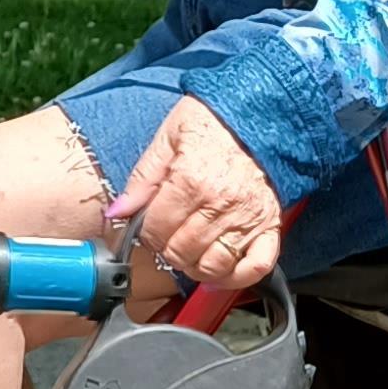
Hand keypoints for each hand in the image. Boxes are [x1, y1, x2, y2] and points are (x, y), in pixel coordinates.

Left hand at [111, 94, 283, 292]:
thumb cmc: (215, 121)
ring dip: (195, 266)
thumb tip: (117, 212)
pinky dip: (237, 277)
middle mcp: (221, 205)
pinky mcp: (270, 225)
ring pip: (213, 266)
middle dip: (166, 249)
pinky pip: (256, 266)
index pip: (156, 229)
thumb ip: (142, 178)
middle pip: (181, 252)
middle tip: (167, 236)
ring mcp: (247, 218)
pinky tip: (220, 272)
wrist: (262, 111)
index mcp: (191, 181)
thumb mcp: (169, 136)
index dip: (145, 231)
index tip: (148, 224)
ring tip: (189, 252)